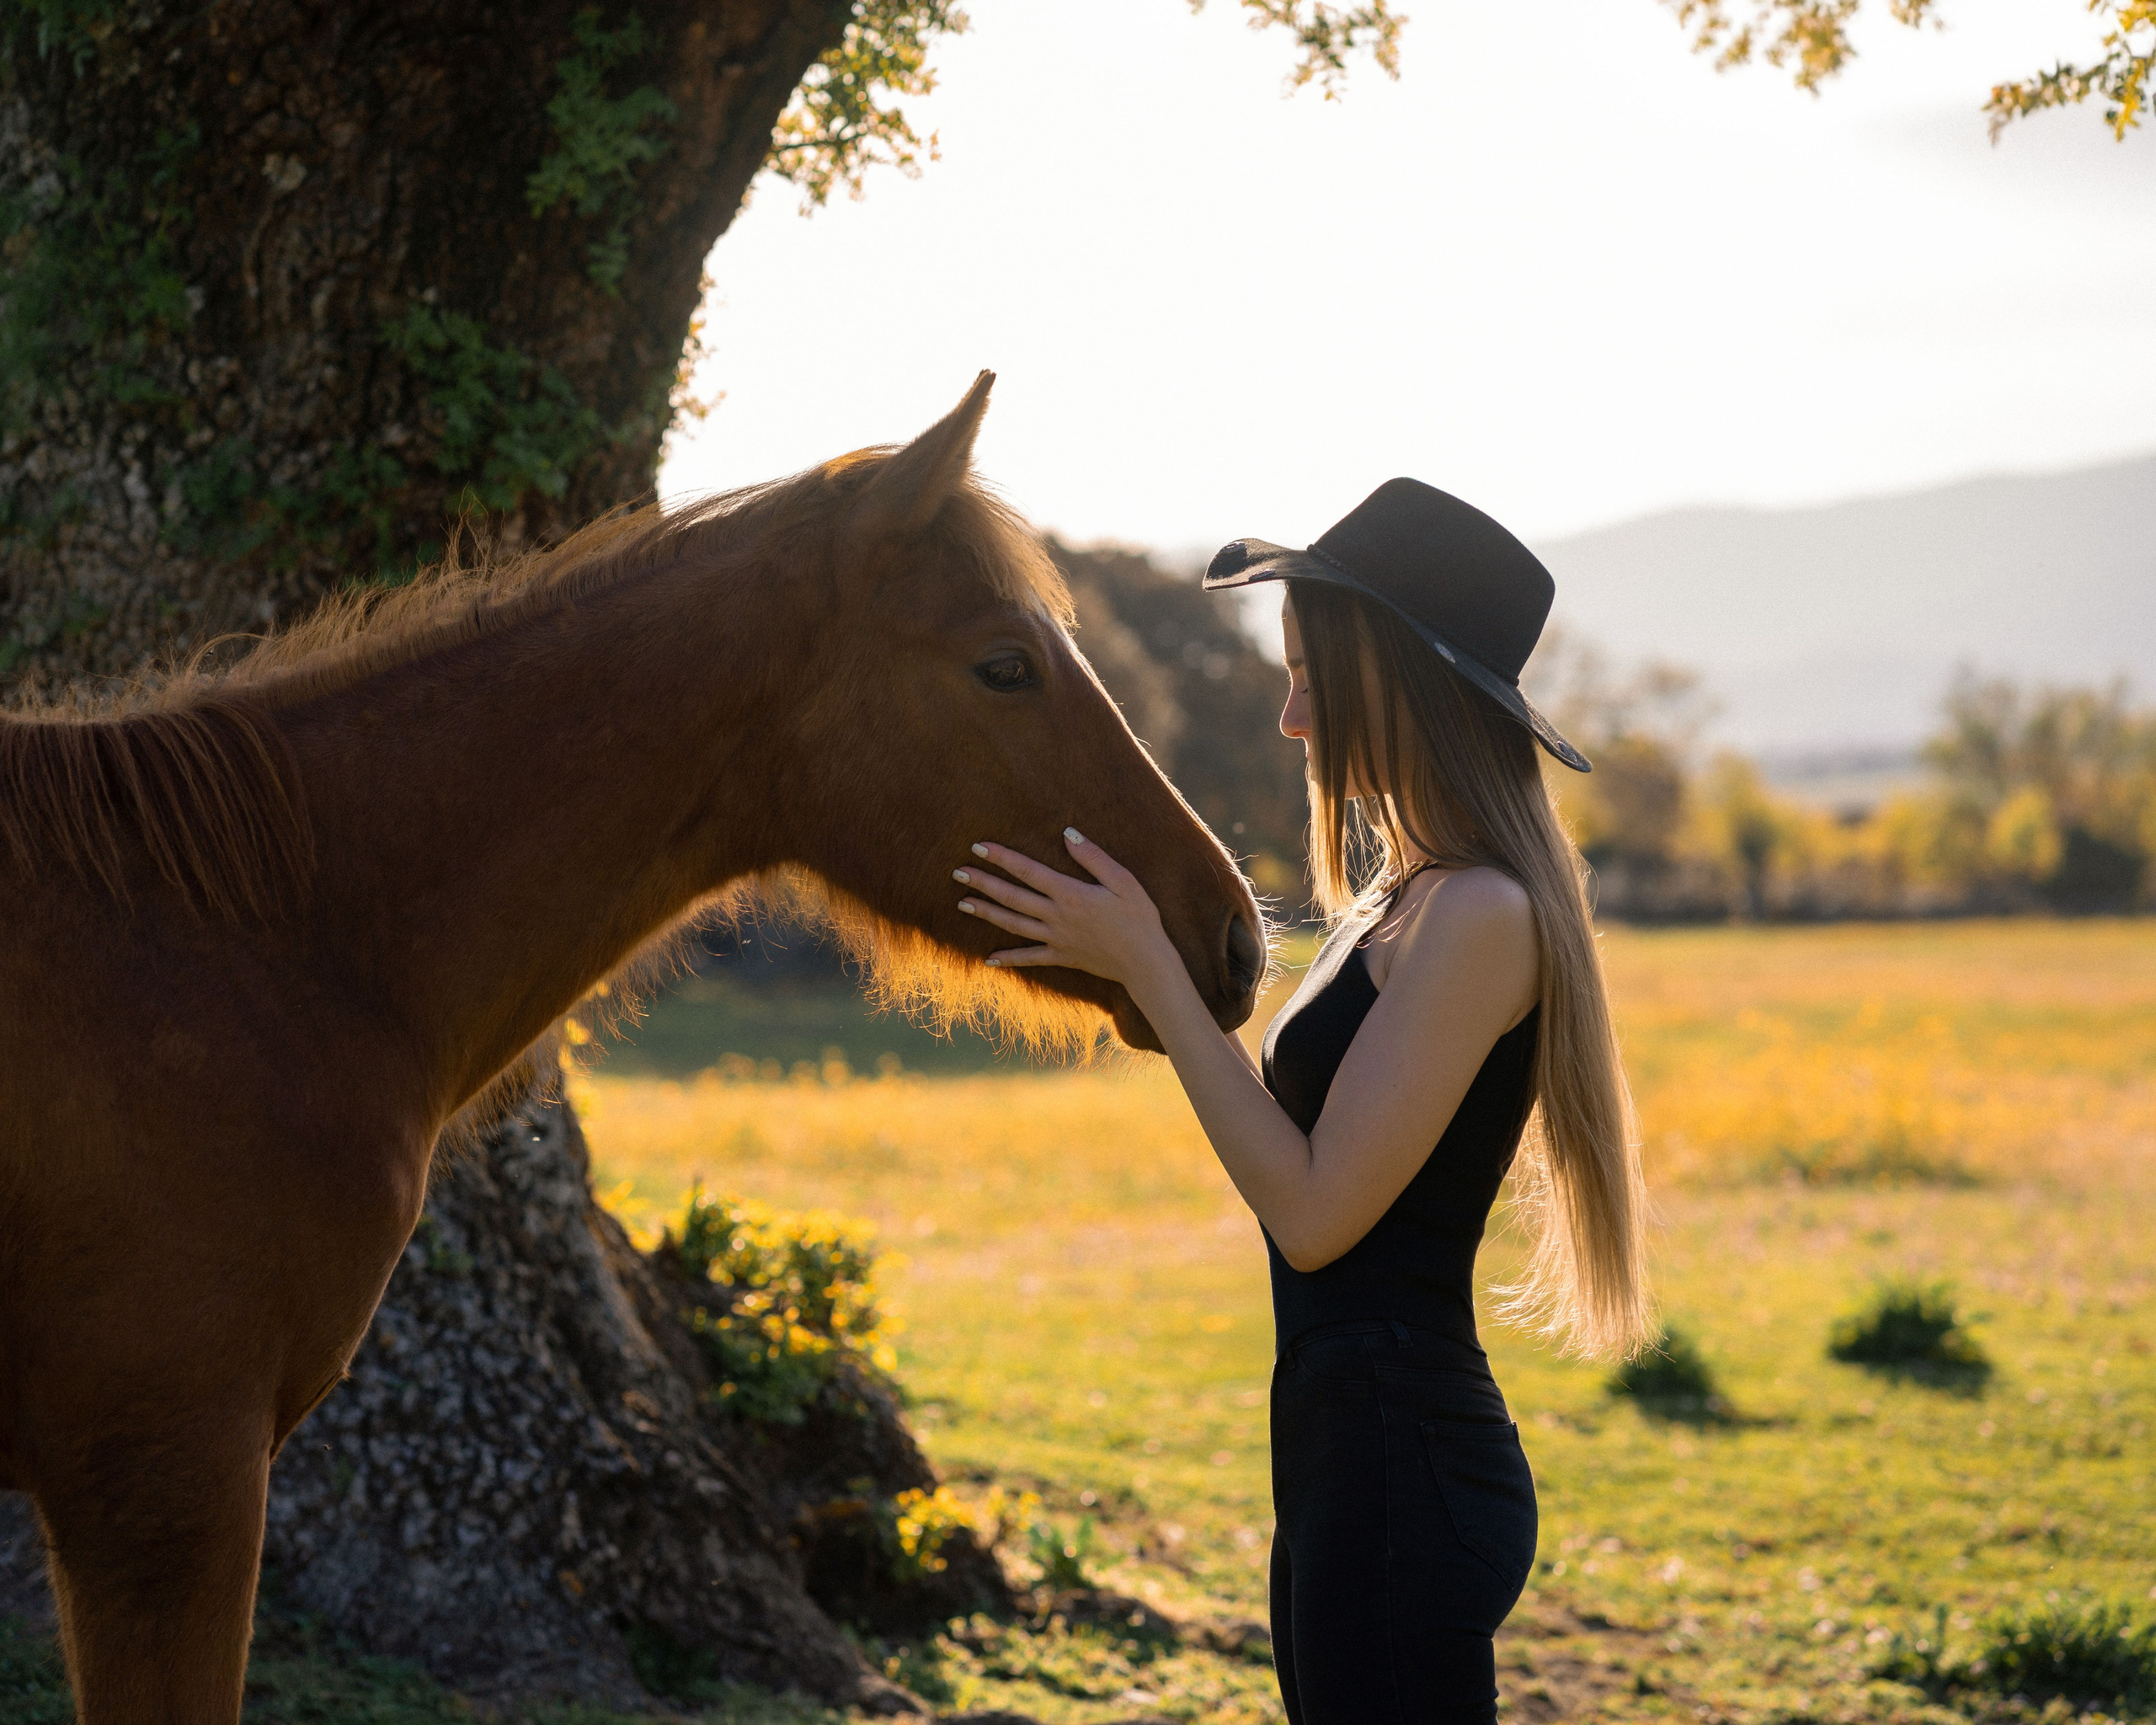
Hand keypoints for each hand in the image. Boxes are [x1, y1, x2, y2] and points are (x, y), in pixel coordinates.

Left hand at [956, 829, 1180, 989]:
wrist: (1146, 962)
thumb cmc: (1139, 918)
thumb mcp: (1123, 881)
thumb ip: (1093, 857)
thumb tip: (1067, 834)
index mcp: (1070, 894)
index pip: (1028, 871)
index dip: (1002, 858)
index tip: (979, 847)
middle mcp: (1057, 917)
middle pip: (1012, 897)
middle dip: (983, 883)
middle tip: (957, 873)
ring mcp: (1056, 939)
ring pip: (1013, 924)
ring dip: (987, 913)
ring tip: (962, 903)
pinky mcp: (1062, 957)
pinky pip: (1029, 958)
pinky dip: (1009, 958)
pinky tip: (989, 959)